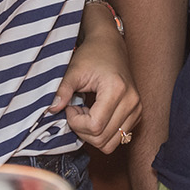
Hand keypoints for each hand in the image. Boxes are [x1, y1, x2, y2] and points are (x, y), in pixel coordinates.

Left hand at [50, 8, 141, 151]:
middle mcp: (132, 102)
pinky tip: (96, 115)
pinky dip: (103, 133)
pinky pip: (118, 138)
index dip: (76, 122)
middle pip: (102, 139)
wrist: (110, 46)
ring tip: (86, 113)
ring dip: (93, 134)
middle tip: (76, 110)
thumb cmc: (92, 55)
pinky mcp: (137, 114)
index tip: (70, 106)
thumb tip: (52, 109)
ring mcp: (137, 109)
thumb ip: (62, 90)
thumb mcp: (73, 70)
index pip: (94, 126)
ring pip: (110, 143)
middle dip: (82, 129)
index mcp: (117, 90)